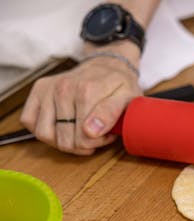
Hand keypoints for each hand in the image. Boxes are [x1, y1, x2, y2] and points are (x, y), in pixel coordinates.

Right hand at [20, 49, 141, 154]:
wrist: (106, 65)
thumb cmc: (118, 85)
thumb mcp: (128, 98)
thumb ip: (111, 113)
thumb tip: (90, 131)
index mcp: (87, 91)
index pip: (83, 138)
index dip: (97, 143)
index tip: (108, 136)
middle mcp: (63, 88)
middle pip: (64, 139)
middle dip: (82, 145)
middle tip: (96, 136)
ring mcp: (48, 88)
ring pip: (45, 134)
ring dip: (62, 142)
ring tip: (79, 134)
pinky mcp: (38, 89)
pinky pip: (29, 121)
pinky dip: (44, 130)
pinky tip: (62, 127)